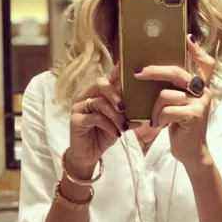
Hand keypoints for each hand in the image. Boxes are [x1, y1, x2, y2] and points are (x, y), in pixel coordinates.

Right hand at [66, 63, 138, 178]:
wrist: (89, 154)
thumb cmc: (105, 134)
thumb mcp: (120, 123)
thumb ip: (129, 115)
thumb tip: (146, 116)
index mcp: (97, 93)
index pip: (108, 78)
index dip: (117, 71)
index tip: (128, 66)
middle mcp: (86, 95)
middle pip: (101, 84)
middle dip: (116, 94)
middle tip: (125, 107)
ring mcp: (79, 107)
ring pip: (99, 102)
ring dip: (115, 115)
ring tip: (123, 126)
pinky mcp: (75, 120)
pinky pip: (94, 118)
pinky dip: (108, 125)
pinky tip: (116, 133)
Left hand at [133, 35, 214, 167]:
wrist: (191, 151)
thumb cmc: (180, 125)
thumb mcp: (178, 104)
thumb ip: (174, 88)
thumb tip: (150, 71)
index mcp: (200, 86)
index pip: (205, 62)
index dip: (196, 50)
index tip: (186, 38)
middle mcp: (203, 91)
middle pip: (176, 72)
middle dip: (154, 71)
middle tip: (137, 73)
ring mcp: (200, 102)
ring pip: (165, 94)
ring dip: (154, 109)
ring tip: (156, 119)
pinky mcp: (194, 115)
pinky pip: (166, 110)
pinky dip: (158, 119)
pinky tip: (161, 125)